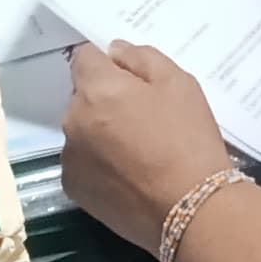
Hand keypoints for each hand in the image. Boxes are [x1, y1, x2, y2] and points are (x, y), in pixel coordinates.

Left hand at [62, 41, 235, 252]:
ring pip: (82, 130)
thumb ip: (141, 58)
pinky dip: (99, 164)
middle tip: (144, 119)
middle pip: (83, 96)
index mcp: (97, 88)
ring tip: (138, 153)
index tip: (131, 80)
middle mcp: (73, 119)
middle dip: (106, 100)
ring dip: (100, 133)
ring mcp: (70, 157)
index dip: (108, 64)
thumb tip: (114, 51)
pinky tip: (128, 176)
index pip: (85, 57)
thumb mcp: (179, 83)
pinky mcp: (73, 188)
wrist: (191, 210)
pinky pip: (82, 162)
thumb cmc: (189, 140)